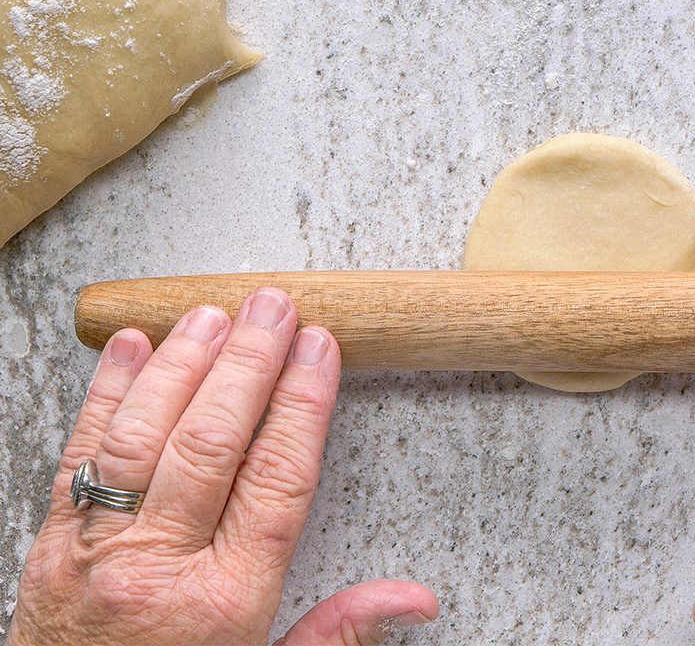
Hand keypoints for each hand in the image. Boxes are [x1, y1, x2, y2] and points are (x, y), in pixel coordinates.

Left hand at [7, 288, 437, 645]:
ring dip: (181, 366)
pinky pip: (78, 455)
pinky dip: (105, 394)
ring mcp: (98, 550)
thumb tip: (415, 601)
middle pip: (211, 443)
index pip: (275, 479)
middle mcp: (158, 567)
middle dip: (249, 364)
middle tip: (275, 308)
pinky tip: (133, 347)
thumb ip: (338, 632)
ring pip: (142, 437)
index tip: (321, 350)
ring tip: (215, 314)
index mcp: (224, 602)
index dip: (303, 405)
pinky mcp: (52, 544)